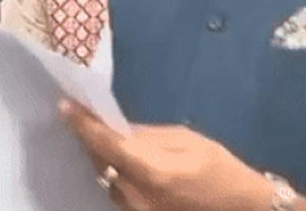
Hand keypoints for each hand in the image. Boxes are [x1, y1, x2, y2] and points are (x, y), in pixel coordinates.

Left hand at [60, 100, 270, 210]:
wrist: (240, 207)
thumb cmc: (218, 168)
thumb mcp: (185, 140)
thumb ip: (146, 134)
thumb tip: (116, 127)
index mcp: (152, 172)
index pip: (107, 145)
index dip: (84, 125)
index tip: (65, 106)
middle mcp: (137, 196)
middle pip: (100, 162)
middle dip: (90, 138)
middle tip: (80, 114)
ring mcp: (135, 210)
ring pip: (104, 177)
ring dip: (99, 155)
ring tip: (97, 133)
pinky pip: (114, 189)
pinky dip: (111, 171)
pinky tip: (114, 157)